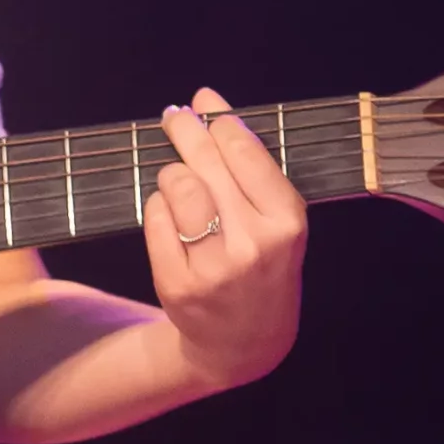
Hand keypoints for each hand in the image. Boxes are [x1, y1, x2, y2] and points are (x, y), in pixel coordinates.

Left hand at [141, 88, 306, 391]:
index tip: (202, 101)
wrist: (245, 342)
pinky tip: (170, 212)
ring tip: (176, 177)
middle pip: (205, 165)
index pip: (246, 152)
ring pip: (176, 187)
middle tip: (173, 116)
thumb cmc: (262, 267)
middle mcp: (253, 244)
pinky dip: (158, 209)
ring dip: (170, 174)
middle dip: (184, 130)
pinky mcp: (179, 285)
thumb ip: (253, 170)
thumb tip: (211, 106)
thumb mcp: (279, 223)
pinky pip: (156, 220)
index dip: (218, 119)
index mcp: (287, 222)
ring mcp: (214, 267)